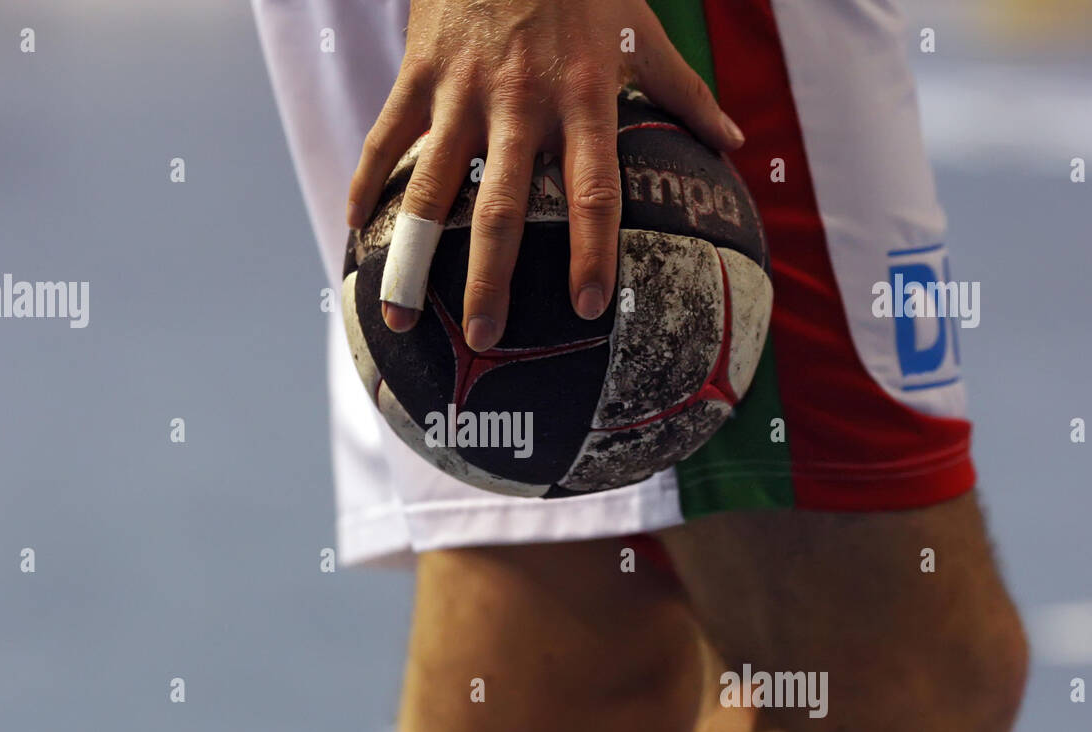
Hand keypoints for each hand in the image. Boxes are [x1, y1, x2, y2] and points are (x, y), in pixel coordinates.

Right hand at [347, 0, 743, 351]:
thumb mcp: (640, 27)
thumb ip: (685, 91)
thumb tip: (736, 143)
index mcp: (584, 97)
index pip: (593, 191)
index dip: (591, 252)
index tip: (591, 308)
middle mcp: (521, 104)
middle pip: (502, 208)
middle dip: (490, 280)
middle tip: (485, 340)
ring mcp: (462, 92)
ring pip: (430, 188)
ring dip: (410, 258)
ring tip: (398, 316)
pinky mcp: (419, 75)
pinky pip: (386, 140)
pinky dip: (366, 186)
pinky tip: (355, 234)